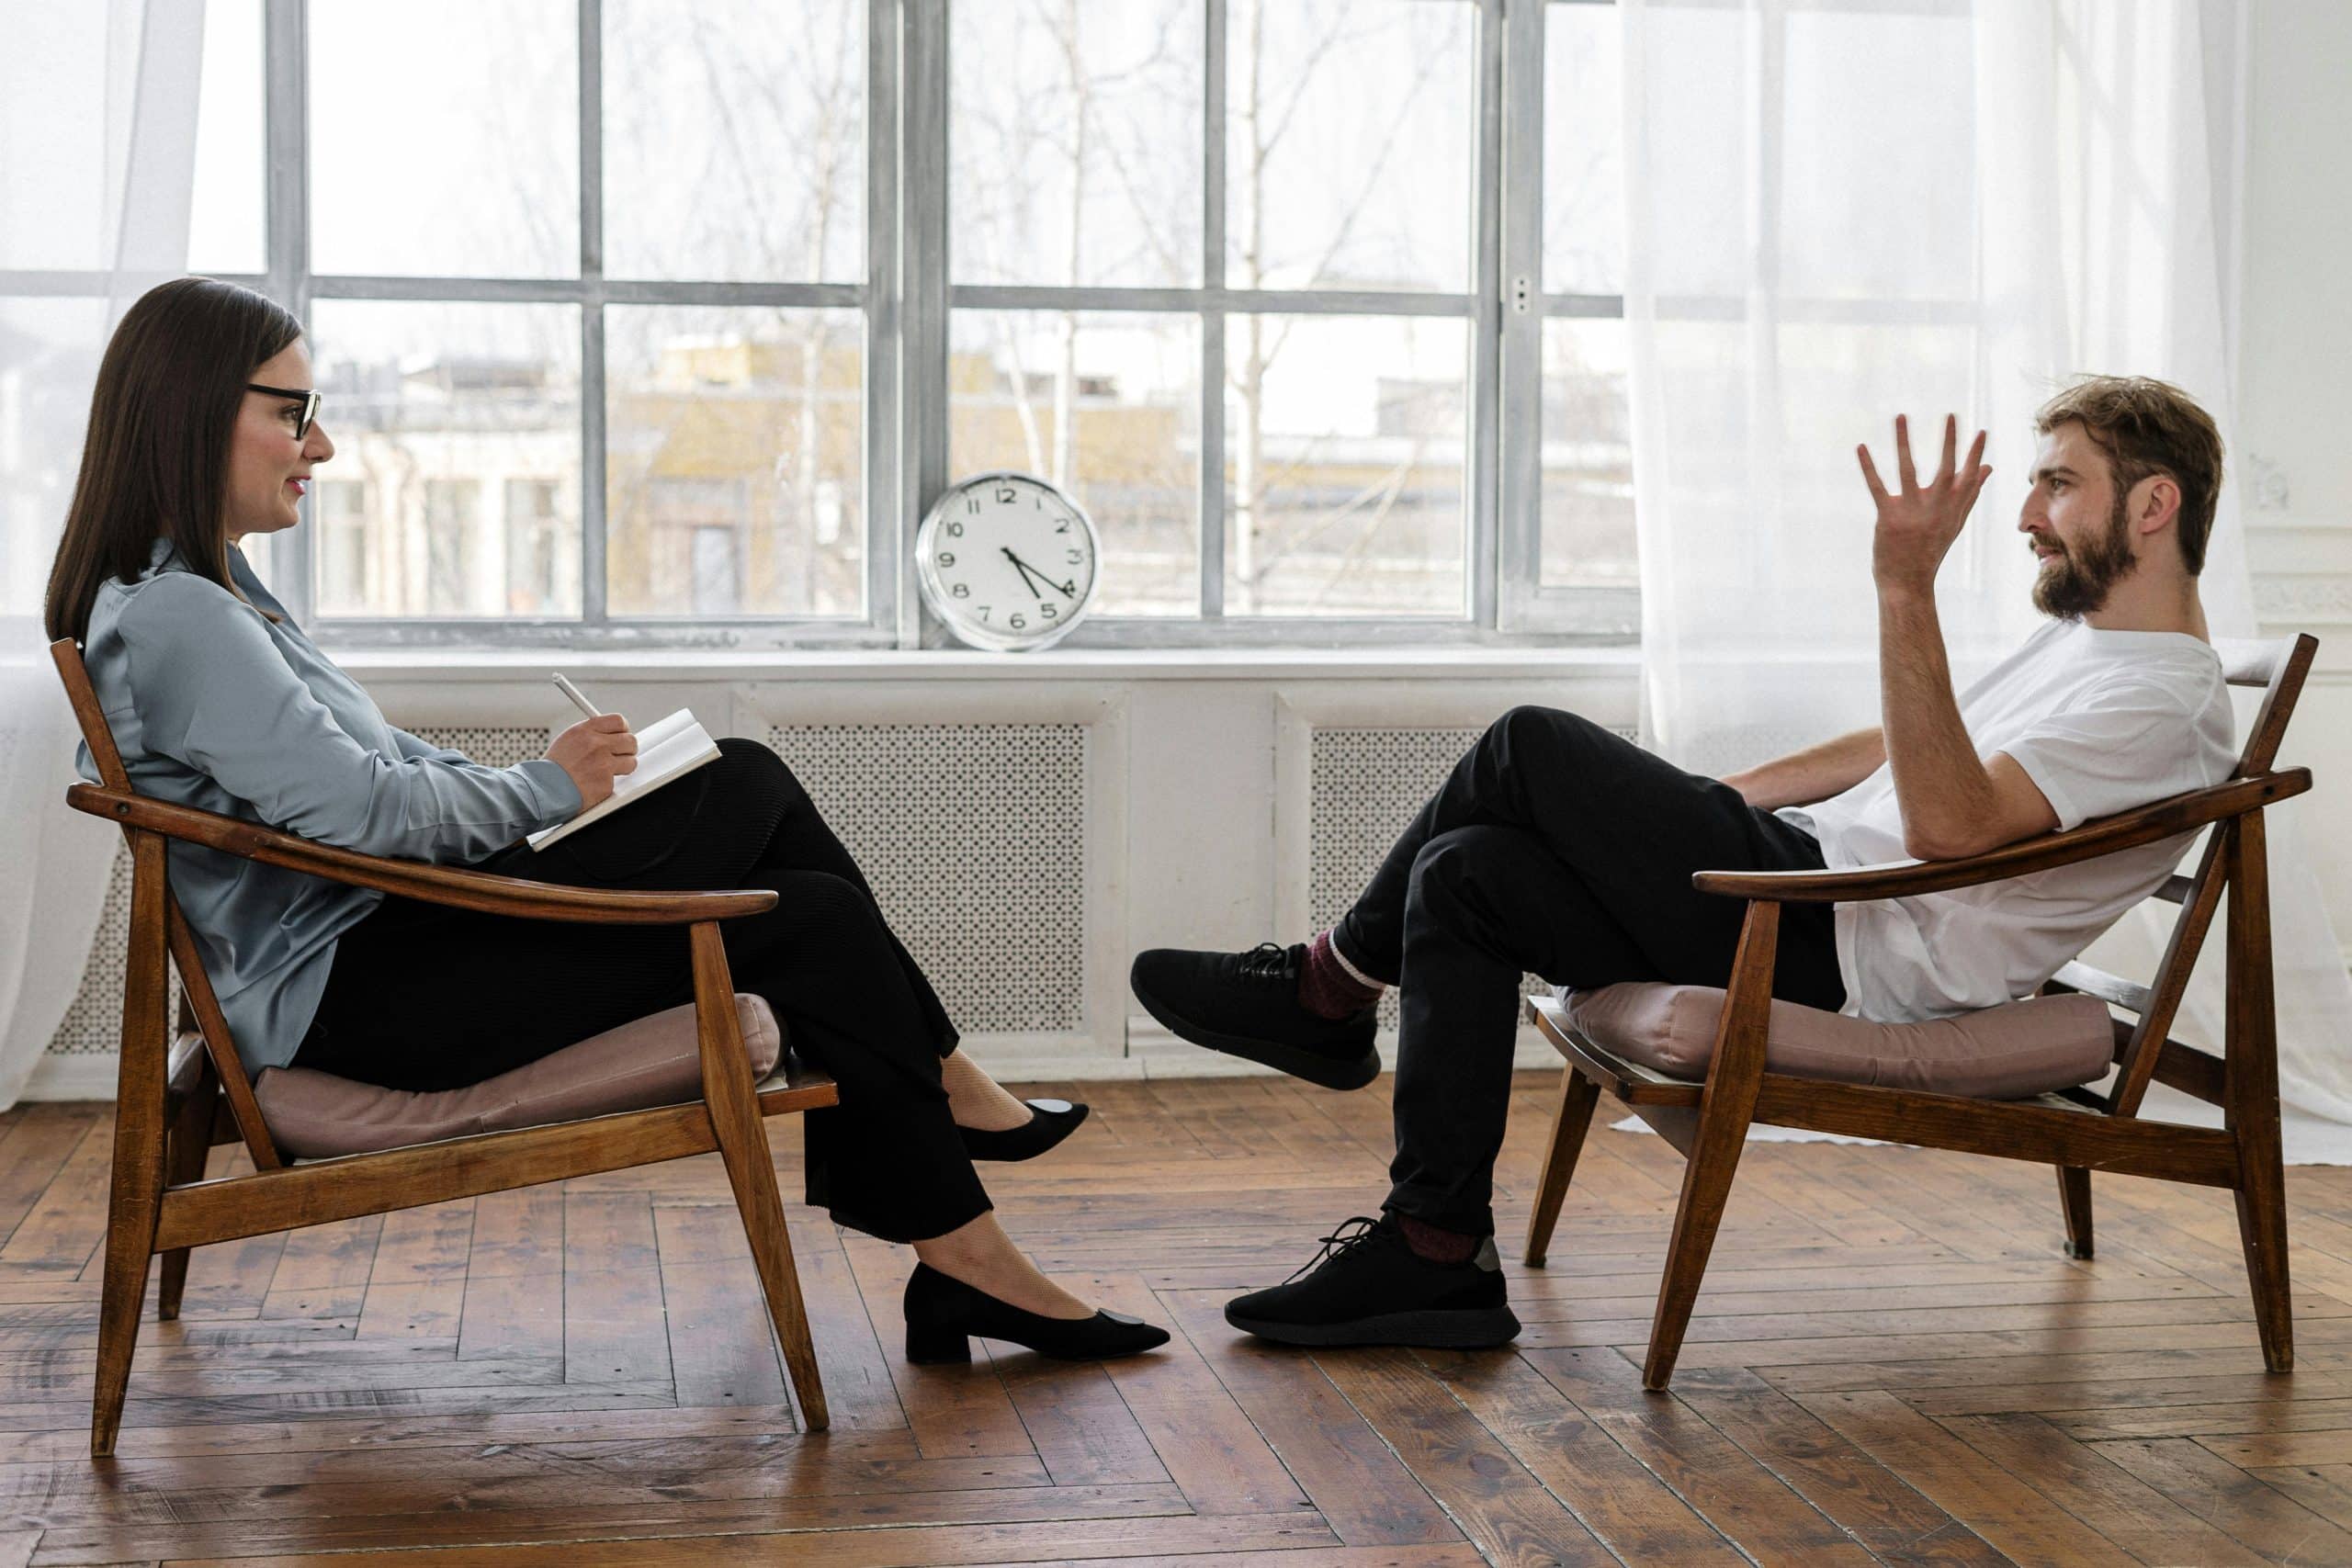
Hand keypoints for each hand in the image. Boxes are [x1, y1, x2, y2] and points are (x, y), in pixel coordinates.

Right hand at [546, 713, 636, 808]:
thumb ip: (591, 734)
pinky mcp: (606, 783)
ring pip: (631, 761)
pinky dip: (609, 783)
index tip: (621, 735)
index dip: (623, 729)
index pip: (619, 721)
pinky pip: (618, 781)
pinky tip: (595, 783)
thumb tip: (610, 733)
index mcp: (586, 730)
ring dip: (623, 766)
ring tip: (607, 771)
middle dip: (627, 748)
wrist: (544, 789)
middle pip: (630, 740)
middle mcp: (597, 744)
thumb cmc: (554, 767)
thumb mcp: (568, 739)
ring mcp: (603, 764)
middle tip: (621, 754)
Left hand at [1860, 413, 1991, 594]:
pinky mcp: (1888, 517)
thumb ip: (1970, 494)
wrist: (1907, 582)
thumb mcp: (1954, 522)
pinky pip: (1877, 486)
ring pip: (1908, 469)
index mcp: (1952, 508)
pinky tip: (1862, 446)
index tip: (1982, 431)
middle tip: (1951, 414)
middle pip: (1946, 468)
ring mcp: (1912, 512)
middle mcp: (1935, 508)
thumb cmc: (1930, 549)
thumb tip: (1988, 469)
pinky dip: (1868, 466)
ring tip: (1901, 416)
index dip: (1975, 454)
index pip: (1969, 477)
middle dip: (1949, 441)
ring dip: (1903, 441)